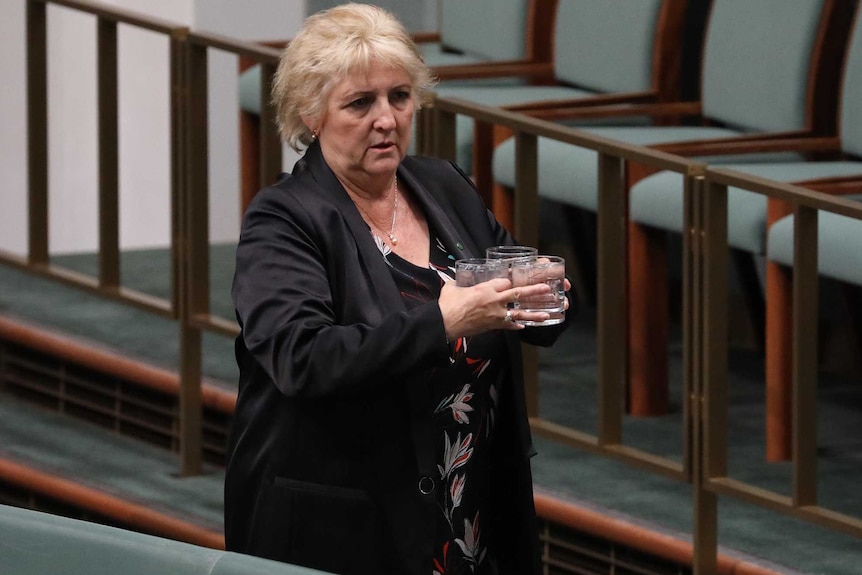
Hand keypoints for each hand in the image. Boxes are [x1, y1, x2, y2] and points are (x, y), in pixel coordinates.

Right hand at [438, 278, 552, 338]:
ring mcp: (495, 315)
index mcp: (485, 288)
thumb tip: (454, 282)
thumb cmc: (447, 305)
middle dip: (534, 291)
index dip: (509, 281)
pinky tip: (523, 327)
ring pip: (518, 313)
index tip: (511, 280)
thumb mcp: (452, 288)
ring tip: (546, 314)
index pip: (504, 282)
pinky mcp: (492, 326)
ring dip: (533, 314)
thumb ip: (457, 283)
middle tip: (547, 289)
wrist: (444, 323)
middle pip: (518, 294)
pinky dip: (516, 326)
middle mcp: (494, 300)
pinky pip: (508, 326)